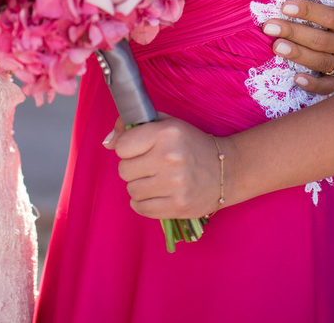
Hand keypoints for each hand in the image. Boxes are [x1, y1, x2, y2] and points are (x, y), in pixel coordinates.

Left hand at [105, 115, 227, 219]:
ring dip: (139, 186)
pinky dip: (143, 203)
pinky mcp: (178, 206)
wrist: (225, 171)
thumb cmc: (191, 144)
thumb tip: (107, 141)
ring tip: (156, 180)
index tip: (138, 149)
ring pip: (132, 190)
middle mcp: (169, 157)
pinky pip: (141, 208)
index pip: (122, 146)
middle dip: (133, 168)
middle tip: (149, 166)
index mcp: (166, 133)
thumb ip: (135, 127)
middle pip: (124, 170)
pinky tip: (156, 194)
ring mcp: (174, 184)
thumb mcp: (167, 125)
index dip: (127, 148)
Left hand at [262, 0, 333, 94]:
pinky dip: (314, 85)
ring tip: (276, 46)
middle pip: (321, 40)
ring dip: (297, 55)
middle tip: (269, 26)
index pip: (331, 17)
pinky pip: (330, 86)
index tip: (284, 6)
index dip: (308, 11)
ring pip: (321, 62)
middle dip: (293, 32)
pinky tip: (297, 79)